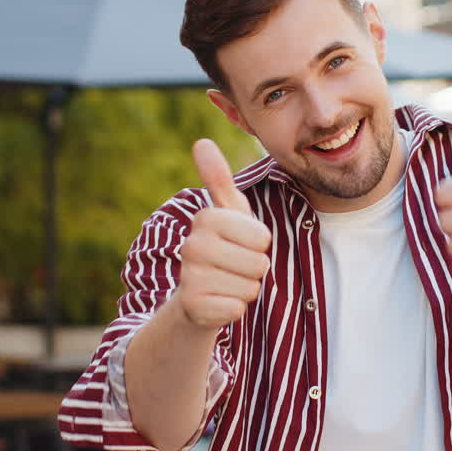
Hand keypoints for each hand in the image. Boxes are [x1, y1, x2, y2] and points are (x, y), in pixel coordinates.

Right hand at [175, 140, 271, 329]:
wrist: (196, 295)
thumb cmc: (223, 247)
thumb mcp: (228, 213)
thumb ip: (218, 178)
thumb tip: (201, 141)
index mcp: (205, 219)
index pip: (262, 237)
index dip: (259, 245)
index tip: (240, 244)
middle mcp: (192, 245)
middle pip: (258, 263)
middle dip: (254, 270)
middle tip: (234, 267)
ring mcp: (189, 277)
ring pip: (250, 287)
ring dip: (245, 289)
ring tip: (227, 283)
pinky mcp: (193, 307)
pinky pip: (237, 309)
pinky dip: (234, 309)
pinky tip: (219, 301)